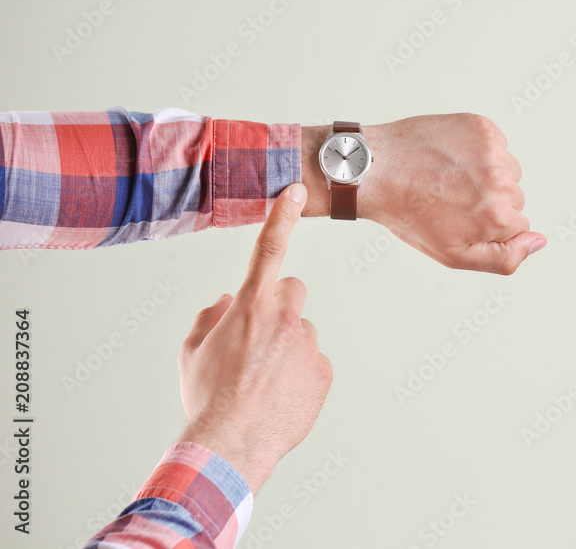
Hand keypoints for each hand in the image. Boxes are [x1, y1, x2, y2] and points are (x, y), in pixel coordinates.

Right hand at [176, 183, 331, 492]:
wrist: (230, 444)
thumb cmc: (207, 396)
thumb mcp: (192, 351)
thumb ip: (209, 317)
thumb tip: (224, 303)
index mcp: (251, 306)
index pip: (268, 248)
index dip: (281, 215)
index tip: (294, 189)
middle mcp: (286, 318)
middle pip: (292, 291)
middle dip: (278, 306)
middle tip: (258, 339)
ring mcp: (310, 345)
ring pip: (302, 332)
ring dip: (288, 346)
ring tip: (263, 380)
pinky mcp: (325, 371)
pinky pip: (314, 363)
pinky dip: (300, 374)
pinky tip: (280, 396)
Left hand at [302, 114, 546, 274]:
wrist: (375, 169)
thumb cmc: (410, 215)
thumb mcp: (453, 255)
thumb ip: (504, 258)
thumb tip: (539, 240)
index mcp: (498, 216)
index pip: (519, 225)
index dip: (488, 226)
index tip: (460, 218)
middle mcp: (500, 181)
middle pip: (515, 197)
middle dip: (489, 200)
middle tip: (450, 199)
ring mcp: (491, 150)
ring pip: (508, 170)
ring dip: (486, 174)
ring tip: (449, 178)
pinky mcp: (481, 126)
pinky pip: (497, 145)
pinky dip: (478, 151)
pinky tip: (449, 158)